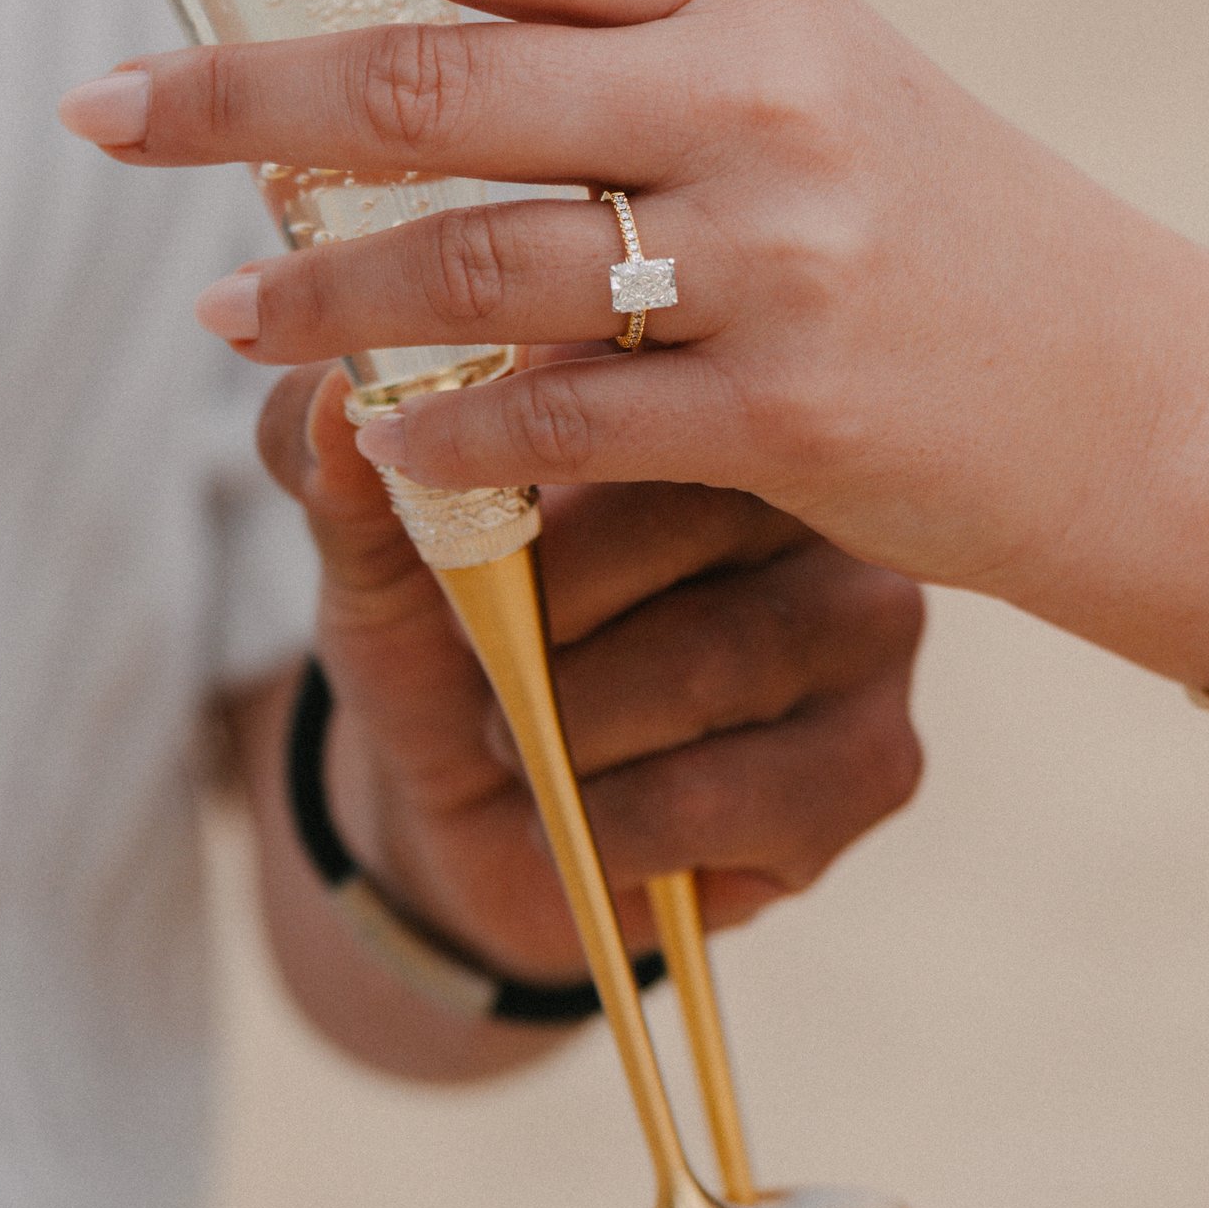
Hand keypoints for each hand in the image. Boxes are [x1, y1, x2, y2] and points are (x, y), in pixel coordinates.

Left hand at [62, 0, 1208, 673]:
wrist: (1143, 394)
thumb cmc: (935, 221)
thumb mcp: (799, 70)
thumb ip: (619, 38)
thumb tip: (384, 17)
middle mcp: (752, 89)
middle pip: (430, 78)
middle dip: (232, 97)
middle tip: (94, 111)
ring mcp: (774, 253)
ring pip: (468, 262)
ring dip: (311, 295)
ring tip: (214, 313)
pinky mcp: (788, 415)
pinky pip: (554, 420)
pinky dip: (443, 435)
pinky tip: (373, 439)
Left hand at [255, 359, 925, 984]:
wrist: (474, 827)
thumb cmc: (444, 643)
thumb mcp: (366, 549)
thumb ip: (329, 461)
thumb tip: (328, 393)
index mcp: (698, 393)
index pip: (642, 381)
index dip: (523, 462)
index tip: (452, 533)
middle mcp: (813, 489)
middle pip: (689, 516)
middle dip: (544, 611)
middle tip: (486, 657)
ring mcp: (867, 623)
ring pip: (711, 662)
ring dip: (572, 726)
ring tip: (523, 738)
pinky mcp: (880, 759)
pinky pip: (740, 790)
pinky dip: (622, 823)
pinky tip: (589, 820)